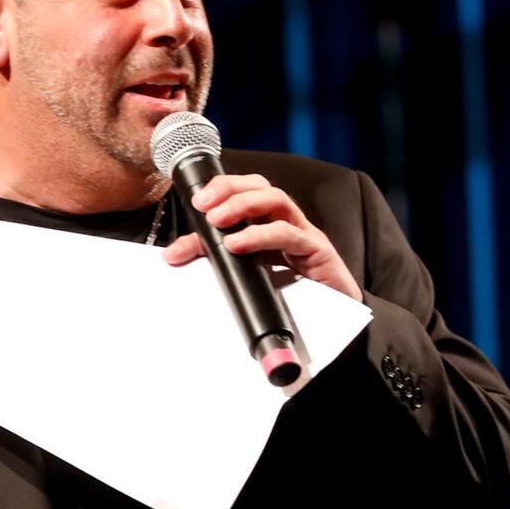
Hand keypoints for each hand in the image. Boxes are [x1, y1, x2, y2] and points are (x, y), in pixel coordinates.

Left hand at [159, 173, 360, 300]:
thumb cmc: (292, 294)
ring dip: (244, 205)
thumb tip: (173, 254)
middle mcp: (288, 222)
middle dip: (230, 188)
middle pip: (262, 187)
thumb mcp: (245, 272)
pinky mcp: (318, 251)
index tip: (195, 200)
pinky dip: (261, 236)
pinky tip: (238, 244)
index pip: (246, 190)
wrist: (336, 321)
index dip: (222, 188)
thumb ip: (212, 258)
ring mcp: (304, 234)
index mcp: (270, 223)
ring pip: (278, 201)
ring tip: (217, 221)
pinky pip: (290, 235)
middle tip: (202, 204)